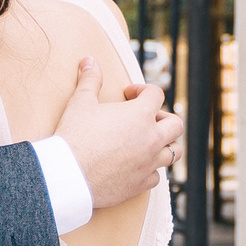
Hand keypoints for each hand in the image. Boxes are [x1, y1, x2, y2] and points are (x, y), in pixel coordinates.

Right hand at [54, 57, 182, 206]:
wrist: (68, 176)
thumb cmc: (74, 137)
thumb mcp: (80, 103)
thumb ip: (90, 80)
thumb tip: (89, 61)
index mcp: (140, 115)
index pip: (156, 94)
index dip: (143, 90)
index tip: (129, 95)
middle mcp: (151, 139)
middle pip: (176, 125)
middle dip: (164, 118)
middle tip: (146, 119)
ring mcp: (149, 162)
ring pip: (174, 152)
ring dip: (165, 145)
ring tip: (149, 142)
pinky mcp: (141, 183)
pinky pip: (156, 176)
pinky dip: (150, 169)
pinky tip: (137, 166)